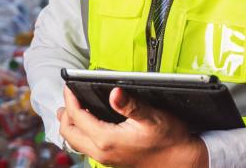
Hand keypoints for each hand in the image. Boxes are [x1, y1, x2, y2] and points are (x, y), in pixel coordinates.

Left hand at [57, 86, 208, 167]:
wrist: (181, 161)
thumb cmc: (169, 139)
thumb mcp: (152, 117)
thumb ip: (131, 105)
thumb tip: (114, 93)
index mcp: (107, 140)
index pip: (78, 118)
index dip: (71, 100)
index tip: (69, 86)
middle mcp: (102, 152)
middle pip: (70, 133)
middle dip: (65, 114)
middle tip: (67, 97)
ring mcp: (105, 158)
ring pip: (75, 142)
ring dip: (70, 125)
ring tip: (71, 109)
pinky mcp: (110, 160)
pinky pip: (85, 147)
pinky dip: (80, 133)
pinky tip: (88, 124)